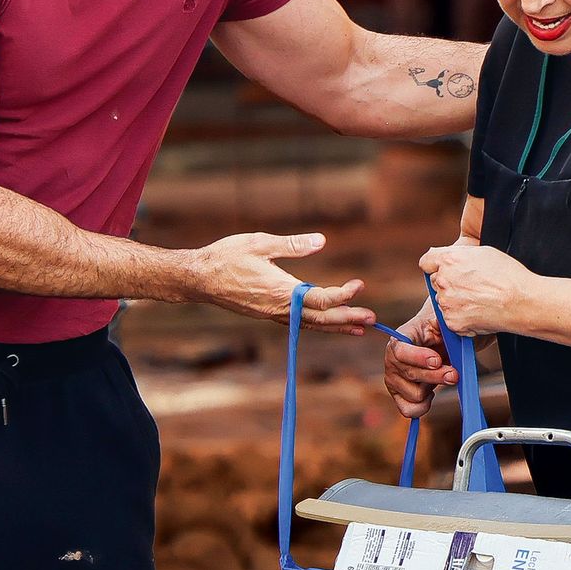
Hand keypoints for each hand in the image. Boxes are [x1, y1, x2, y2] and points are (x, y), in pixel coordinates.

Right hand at [189, 231, 373, 333]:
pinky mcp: (267, 314)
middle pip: (320, 319)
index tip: (359, 285)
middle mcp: (279, 309)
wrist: (198, 278)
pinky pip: (298, 323)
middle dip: (347, 318)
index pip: (319, 299)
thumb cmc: (226, 256)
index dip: (342, 295)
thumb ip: (292, 245)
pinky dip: (317, 324)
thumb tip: (321, 241)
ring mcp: (272, 315)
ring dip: (336, 326)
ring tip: (359, 329)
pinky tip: (327, 323)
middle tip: (372, 320)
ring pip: (310, 324)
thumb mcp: (259, 243)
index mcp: (280, 291)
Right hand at [383, 303, 458, 417]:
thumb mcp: (443, 320)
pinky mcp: (398, 395)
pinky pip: (408, 410)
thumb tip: (451, 323)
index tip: (438, 360)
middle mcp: (391, 359)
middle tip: (454, 374)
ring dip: (432, 387)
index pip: (400, 351)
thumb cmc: (441, 329)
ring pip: (415, 394)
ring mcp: (393, 378)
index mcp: (400, 337)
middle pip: (411, 375)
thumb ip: (445, 320)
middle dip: (437, 376)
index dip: (418, 358)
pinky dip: (423, 406)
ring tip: (439, 375)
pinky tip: (431, 393)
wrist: (439, 341)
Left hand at [420, 244, 531, 336]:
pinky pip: (451, 319)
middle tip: (471, 287)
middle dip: (448, 283)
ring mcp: (446, 303)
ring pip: (443, 301)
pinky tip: (479, 312)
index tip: (444, 269)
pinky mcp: (452, 322)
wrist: (522, 302)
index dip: (435, 265)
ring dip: (455, 301)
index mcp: (449, 260)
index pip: (426, 261)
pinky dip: (462, 318)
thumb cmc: (508, 275)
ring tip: (479, 300)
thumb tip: (443, 256)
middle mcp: (443, 280)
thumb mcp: (482, 252)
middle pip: (436, 281)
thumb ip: (458, 253)